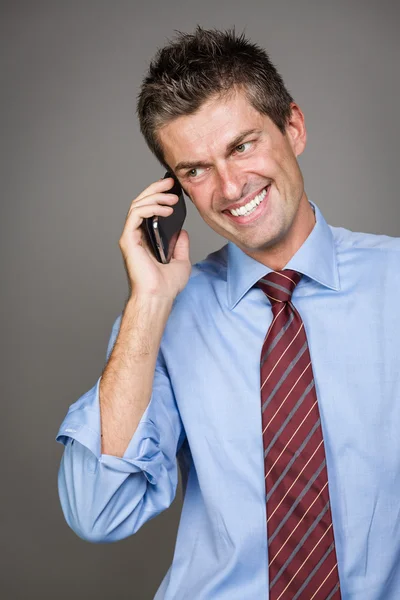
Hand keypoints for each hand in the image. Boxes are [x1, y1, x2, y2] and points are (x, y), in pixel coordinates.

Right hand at [119, 177, 190, 301]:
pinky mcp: (128, 239)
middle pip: (141, 203)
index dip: (158, 195)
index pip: (149, 210)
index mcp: (146, 239)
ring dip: (156, 196)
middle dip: (156, 189)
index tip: (173, 187)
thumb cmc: (166, 286)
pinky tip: (166, 209)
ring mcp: (131, 237)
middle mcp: (136, 236)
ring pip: (137, 205)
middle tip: (170, 181)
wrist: (159, 297)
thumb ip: (180, 245)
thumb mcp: (181, 261)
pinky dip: (151, 207)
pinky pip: (136, 214)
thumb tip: (182, 231)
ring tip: (173, 198)